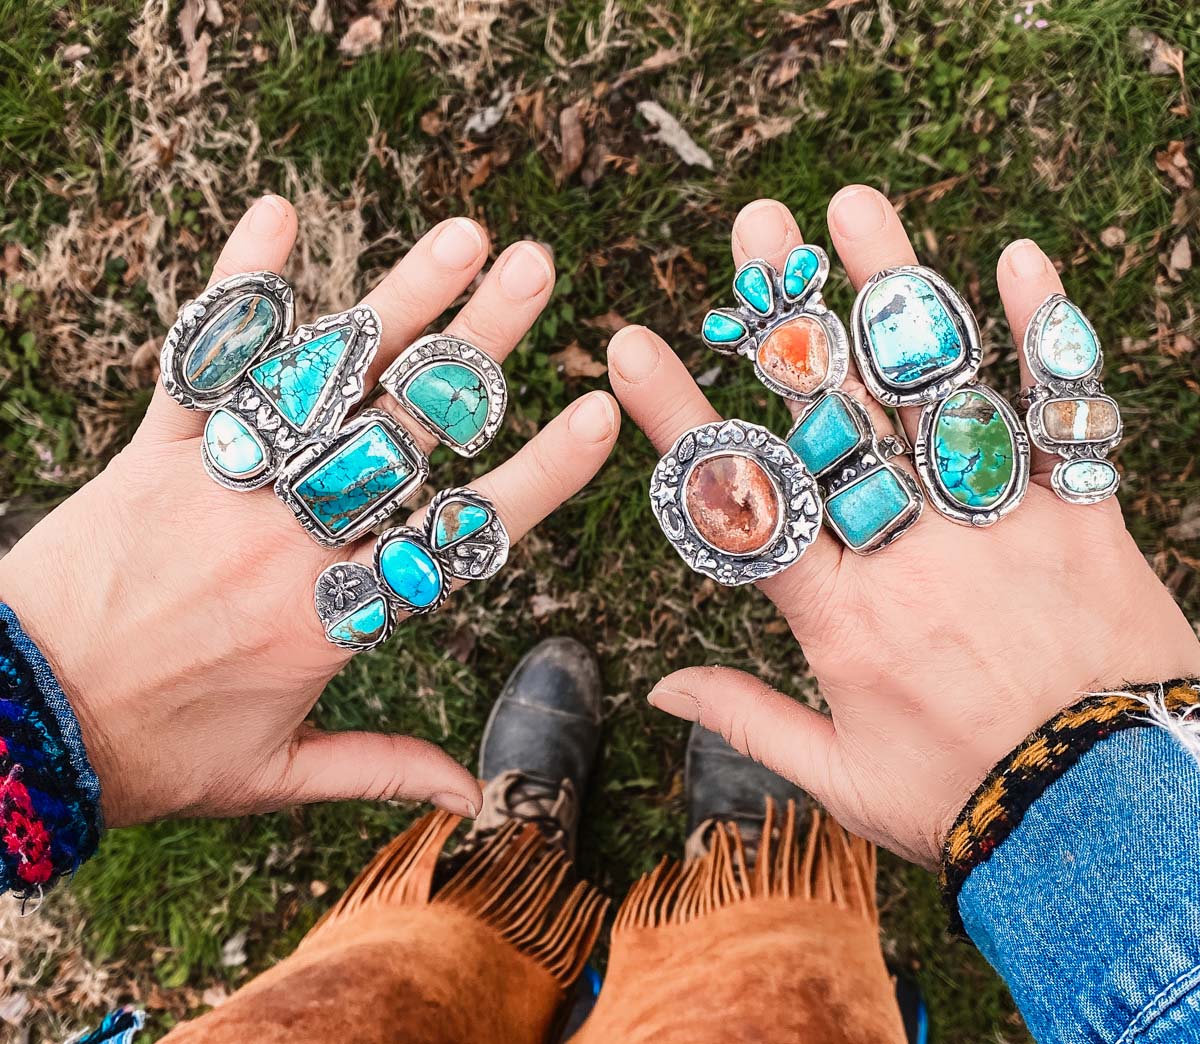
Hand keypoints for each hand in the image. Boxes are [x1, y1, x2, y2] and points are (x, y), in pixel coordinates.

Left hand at [0, 196, 619, 827]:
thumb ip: (382, 770)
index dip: (538, 474)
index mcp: (335, 615)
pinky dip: (236, 288)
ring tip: (459, 234)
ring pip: (325, 380)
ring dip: (396, 299)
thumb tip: (472, 796)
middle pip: (405, 427)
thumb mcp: (272, 777)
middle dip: (479, 343)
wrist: (10, 724)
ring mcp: (222, 482)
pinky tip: (277, 216)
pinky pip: (199, 360)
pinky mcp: (151, 450)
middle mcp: (291, 536)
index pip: (462, 533)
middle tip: (537, 269)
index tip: (597, 415)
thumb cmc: (149, 752)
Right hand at [608, 188, 1199, 867]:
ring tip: (853, 206)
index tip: (630, 345)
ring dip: (892, 290)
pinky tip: (1016, 255)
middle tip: (752, 224)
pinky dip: (1040, 330)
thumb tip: (658, 687)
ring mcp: (997, 526)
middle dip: (787, 315)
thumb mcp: (841, 781)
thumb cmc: (969, 800)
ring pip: (931, 390)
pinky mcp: (1081, 517)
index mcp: (841, 619)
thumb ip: (747, 720)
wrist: (1116, 822)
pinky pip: (1059, 410)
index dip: (682, 418)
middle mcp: (908, 555)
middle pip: (836, 417)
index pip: (743, 501)